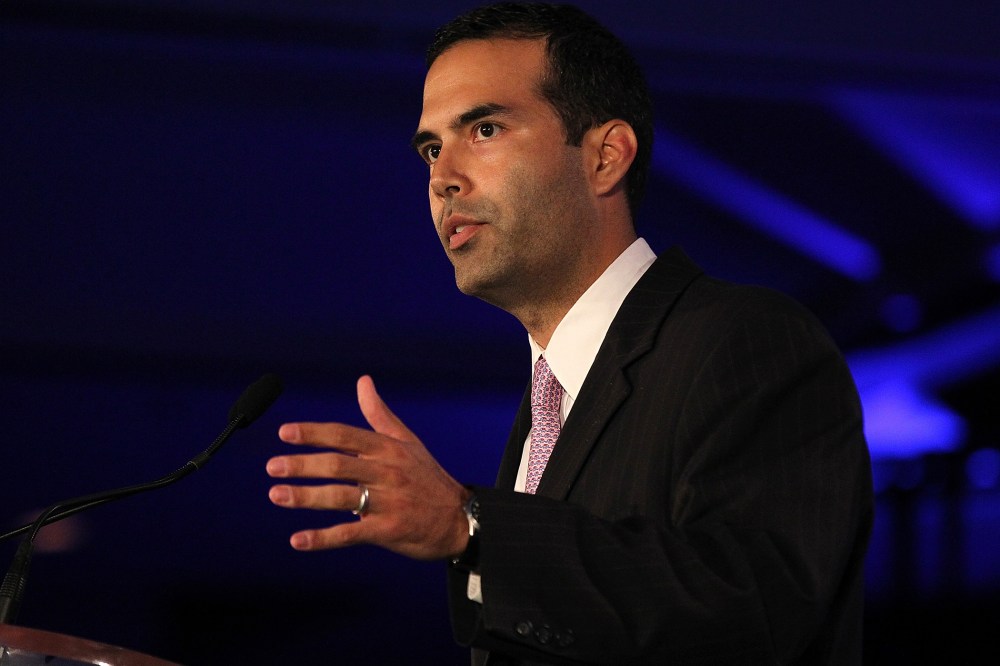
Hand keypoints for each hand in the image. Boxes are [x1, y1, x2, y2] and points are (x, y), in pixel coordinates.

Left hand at [266, 375, 470, 559]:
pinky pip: (350, 534)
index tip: (285, 432)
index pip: (345, 435)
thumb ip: (379, 413)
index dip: (314, 433)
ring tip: (276, 495)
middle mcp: (386, 472)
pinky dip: (322, 538)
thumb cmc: (428, 477)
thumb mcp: (407, 441)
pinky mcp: (388, 530)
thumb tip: (363, 381)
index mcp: (387, 448)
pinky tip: (298, 540)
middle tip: (272, 466)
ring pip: (340, 497)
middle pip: (338, 465)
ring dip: (305, 497)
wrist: (460, 519)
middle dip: (302, 465)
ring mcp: (387, 502)